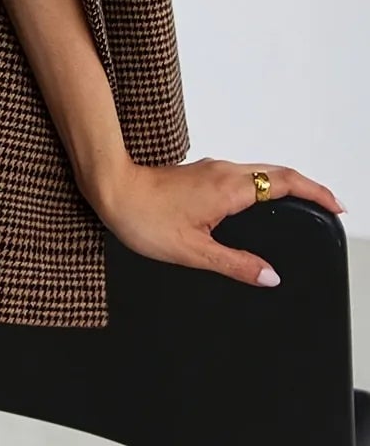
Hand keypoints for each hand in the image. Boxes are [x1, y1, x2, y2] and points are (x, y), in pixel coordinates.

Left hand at [89, 156, 345, 287]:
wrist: (110, 189)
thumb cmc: (144, 218)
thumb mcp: (194, 252)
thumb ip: (236, 264)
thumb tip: (270, 276)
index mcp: (229, 188)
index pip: (285, 183)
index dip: (315, 193)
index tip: (335, 206)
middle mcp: (223, 171)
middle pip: (277, 172)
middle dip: (308, 187)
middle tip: (328, 206)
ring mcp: (211, 169)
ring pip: (258, 170)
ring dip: (284, 184)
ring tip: (302, 204)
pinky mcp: (200, 172)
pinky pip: (241, 174)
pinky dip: (262, 185)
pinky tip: (259, 203)